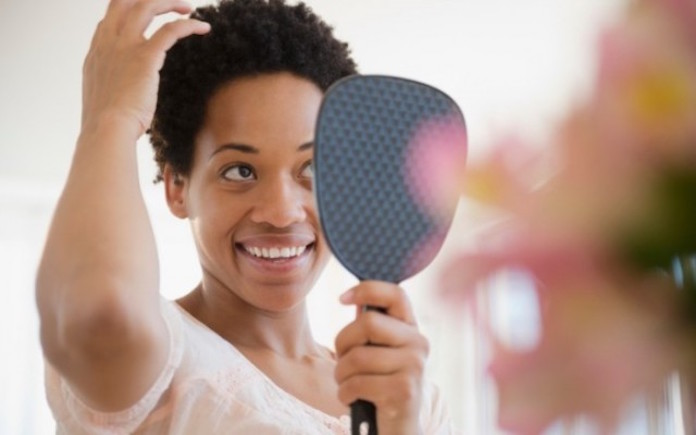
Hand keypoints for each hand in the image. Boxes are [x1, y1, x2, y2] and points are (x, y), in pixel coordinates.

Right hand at [81, 0, 209, 137]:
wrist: (107, 130)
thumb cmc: (108, 125)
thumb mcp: (104, 98)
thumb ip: (114, 86)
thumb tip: (125, 93)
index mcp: (97, 52)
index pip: (110, 19)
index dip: (128, 12)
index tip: (147, 17)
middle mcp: (108, 42)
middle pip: (125, 2)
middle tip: (173, 5)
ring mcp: (125, 46)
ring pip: (147, 5)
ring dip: (170, 2)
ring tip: (189, 8)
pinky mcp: (145, 55)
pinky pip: (171, 29)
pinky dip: (189, 25)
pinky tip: (204, 28)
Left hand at [334, 281, 428, 434]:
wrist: (397, 428)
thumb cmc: (379, 385)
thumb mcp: (378, 351)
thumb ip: (371, 327)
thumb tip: (351, 296)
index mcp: (410, 329)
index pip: (396, 294)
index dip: (367, 289)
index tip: (342, 298)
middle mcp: (418, 343)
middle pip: (368, 323)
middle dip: (343, 343)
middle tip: (344, 361)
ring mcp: (414, 367)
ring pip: (357, 356)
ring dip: (341, 374)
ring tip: (348, 383)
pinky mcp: (404, 390)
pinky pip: (357, 383)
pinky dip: (345, 393)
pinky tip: (353, 399)